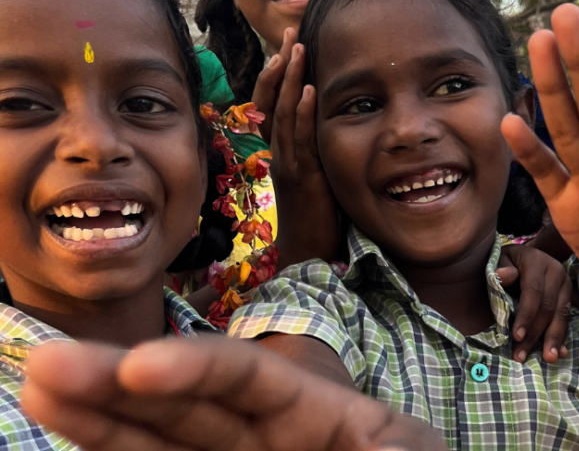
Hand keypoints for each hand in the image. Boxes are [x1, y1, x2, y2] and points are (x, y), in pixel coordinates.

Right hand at [22, 338, 446, 450]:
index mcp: (309, 409)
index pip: (245, 377)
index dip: (194, 366)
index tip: (141, 365)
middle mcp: (257, 437)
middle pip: (183, 405)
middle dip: (119, 383)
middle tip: (50, 363)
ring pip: (157, 444)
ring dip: (101, 421)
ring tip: (43, 390)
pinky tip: (79, 444)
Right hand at [269, 42, 340, 267]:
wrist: (308, 254)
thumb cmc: (319, 215)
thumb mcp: (319, 172)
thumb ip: (321, 147)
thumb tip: (338, 119)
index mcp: (281, 150)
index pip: (271, 103)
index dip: (277, 74)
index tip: (288, 46)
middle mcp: (278, 152)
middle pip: (270, 100)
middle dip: (280, 65)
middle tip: (289, 34)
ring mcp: (287, 164)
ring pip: (281, 114)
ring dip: (290, 80)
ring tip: (295, 49)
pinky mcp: (303, 178)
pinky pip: (300, 140)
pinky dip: (302, 113)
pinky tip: (308, 90)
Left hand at [496, 243, 571, 362]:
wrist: (523, 256)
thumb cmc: (507, 262)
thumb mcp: (499, 259)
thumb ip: (500, 267)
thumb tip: (504, 275)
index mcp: (537, 261)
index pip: (533, 291)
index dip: (526, 315)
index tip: (516, 336)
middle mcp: (556, 271)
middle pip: (548, 307)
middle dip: (535, 334)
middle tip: (522, 356)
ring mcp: (566, 285)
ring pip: (561, 315)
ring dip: (553, 339)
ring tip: (548, 359)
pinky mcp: (569, 297)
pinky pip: (566, 319)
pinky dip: (562, 337)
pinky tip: (561, 352)